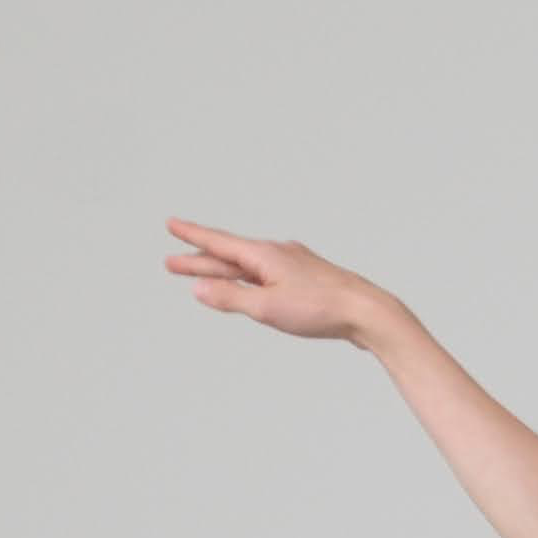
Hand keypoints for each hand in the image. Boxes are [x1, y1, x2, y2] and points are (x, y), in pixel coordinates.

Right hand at [162, 217, 386, 343]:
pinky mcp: (307, 280)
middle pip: (230, 257)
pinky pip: (268, 276)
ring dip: (223, 272)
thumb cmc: (321, 309)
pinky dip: (249, 280)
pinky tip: (250, 286)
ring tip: (203, 277)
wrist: (368, 313)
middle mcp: (277, 253)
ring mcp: (294, 265)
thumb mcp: (267, 308)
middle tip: (171, 264)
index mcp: (264, 255)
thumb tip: (199, 290)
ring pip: (249, 267)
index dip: (192, 235)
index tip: (170, 224)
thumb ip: (231, 298)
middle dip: (199, 261)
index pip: (218, 242)